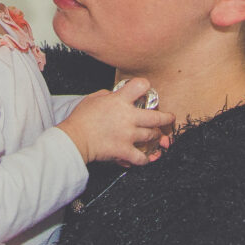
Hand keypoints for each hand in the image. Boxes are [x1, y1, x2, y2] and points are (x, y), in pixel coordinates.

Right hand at [57, 78, 174, 165]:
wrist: (75, 139)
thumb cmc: (81, 118)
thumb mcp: (93, 98)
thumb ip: (108, 95)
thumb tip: (115, 95)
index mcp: (119, 101)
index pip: (140, 86)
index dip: (145, 86)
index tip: (146, 90)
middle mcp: (128, 117)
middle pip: (156, 117)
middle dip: (166, 118)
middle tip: (169, 118)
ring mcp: (128, 135)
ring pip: (152, 135)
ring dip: (155, 136)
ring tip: (156, 137)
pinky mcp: (125, 150)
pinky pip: (141, 158)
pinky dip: (145, 159)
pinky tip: (146, 157)